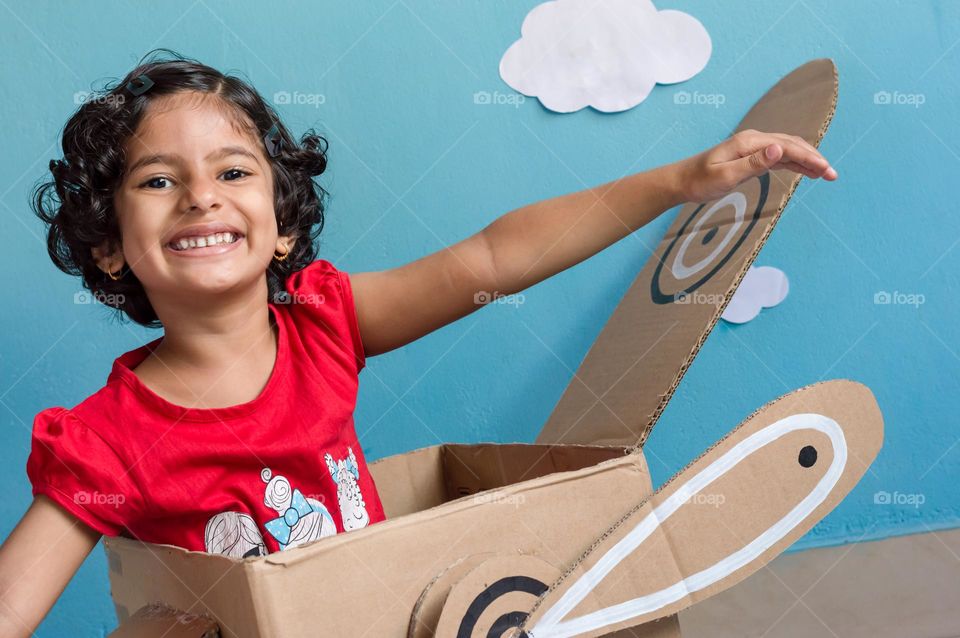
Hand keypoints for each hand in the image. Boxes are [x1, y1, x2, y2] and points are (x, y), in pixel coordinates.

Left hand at [674, 129, 837, 202]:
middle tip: (833, 175)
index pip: (787, 147)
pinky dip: (795, 163)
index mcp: (749, 143)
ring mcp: (753, 148)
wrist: (681, 181)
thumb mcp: (725, 176)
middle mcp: (753, 141)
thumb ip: (753, 164)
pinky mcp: (751, 157)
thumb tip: (779, 149)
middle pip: (792, 145)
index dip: (809, 158)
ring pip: (788, 150)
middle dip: (814, 158)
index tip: (826, 170)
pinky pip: (778, 157)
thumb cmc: (700, 181)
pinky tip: (806, 171)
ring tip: (826, 174)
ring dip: (807, 161)